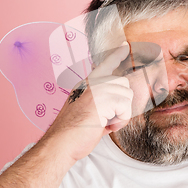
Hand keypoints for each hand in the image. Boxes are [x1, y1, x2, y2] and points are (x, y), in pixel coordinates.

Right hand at [42, 43, 133, 162]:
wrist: (61, 142)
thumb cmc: (74, 132)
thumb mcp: (88, 110)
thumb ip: (103, 101)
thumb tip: (121, 101)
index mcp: (87, 83)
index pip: (105, 64)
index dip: (117, 54)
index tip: (126, 45)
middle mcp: (92, 82)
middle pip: (124, 84)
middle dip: (122, 104)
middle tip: (106, 119)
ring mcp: (97, 88)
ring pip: (127, 96)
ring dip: (121, 115)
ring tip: (104, 123)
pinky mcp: (102, 98)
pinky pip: (126, 108)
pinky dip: (120, 121)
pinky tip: (105, 125)